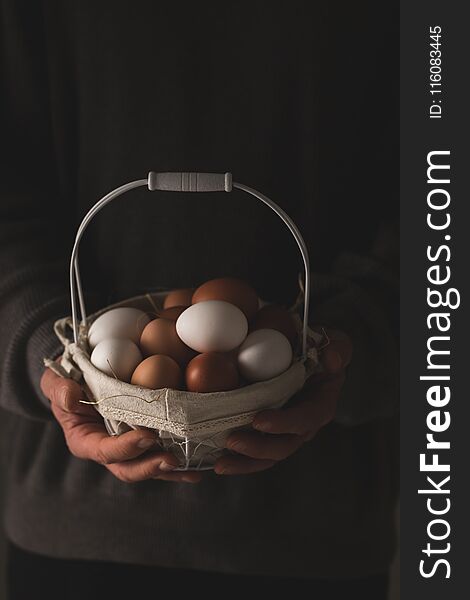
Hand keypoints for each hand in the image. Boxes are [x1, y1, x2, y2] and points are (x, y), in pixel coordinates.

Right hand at [40, 366, 201, 483]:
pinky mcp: (144, 440)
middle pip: (128, 468)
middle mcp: (107, 450)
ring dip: (171, 470)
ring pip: (149, 466)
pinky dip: (181, 459)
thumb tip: (72, 398)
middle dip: (151, 467)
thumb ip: (60, 389)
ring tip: (194, 471)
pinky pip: (161, 453)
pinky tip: (202, 460)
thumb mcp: (56, 380)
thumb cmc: (67, 378)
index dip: (125, 448)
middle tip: (173, 460)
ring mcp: (127, 448)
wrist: (81, 377)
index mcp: (84, 440)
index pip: (104, 451)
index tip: (147, 436)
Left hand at [214, 329, 352, 474]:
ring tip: (220, 463)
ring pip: (267, 457)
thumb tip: (332, 359)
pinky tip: (215, 462)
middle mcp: (305, 426)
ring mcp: (286, 433)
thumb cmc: (323, 349)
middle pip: (284, 446)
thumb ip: (338, 348)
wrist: (312, 359)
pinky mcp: (270, 435)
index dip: (283, 423)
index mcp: (321, 405)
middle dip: (258, 448)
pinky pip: (255, 453)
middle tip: (232, 441)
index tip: (258, 420)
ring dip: (244, 462)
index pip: (305, 419)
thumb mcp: (336, 343)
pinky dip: (237, 459)